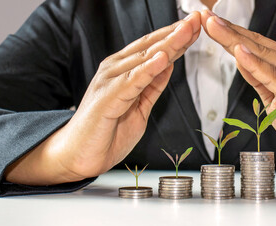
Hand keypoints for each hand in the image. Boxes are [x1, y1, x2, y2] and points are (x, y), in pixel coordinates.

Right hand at [4, 12, 201, 184]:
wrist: (77, 156)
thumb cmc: (105, 133)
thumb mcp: (139, 107)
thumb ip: (152, 86)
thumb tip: (168, 66)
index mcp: (123, 71)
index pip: (154, 47)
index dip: (176, 36)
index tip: (197, 25)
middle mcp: (115, 71)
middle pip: (151, 47)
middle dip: (177, 33)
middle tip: (198, 19)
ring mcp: (109, 82)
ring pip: (144, 59)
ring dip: (168, 44)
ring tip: (186, 30)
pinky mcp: (107, 98)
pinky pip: (132, 81)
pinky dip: (149, 69)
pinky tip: (164, 58)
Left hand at [200, 10, 275, 181]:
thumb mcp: (274, 100)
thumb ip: (259, 80)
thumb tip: (240, 60)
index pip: (254, 45)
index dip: (230, 33)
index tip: (209, 22)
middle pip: (255, 44)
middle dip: (227, 30)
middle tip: (205, 17)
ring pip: (262, 55)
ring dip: (235, 40)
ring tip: (215, 26)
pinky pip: (275, 77)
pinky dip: (256, 65)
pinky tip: (240, 52)